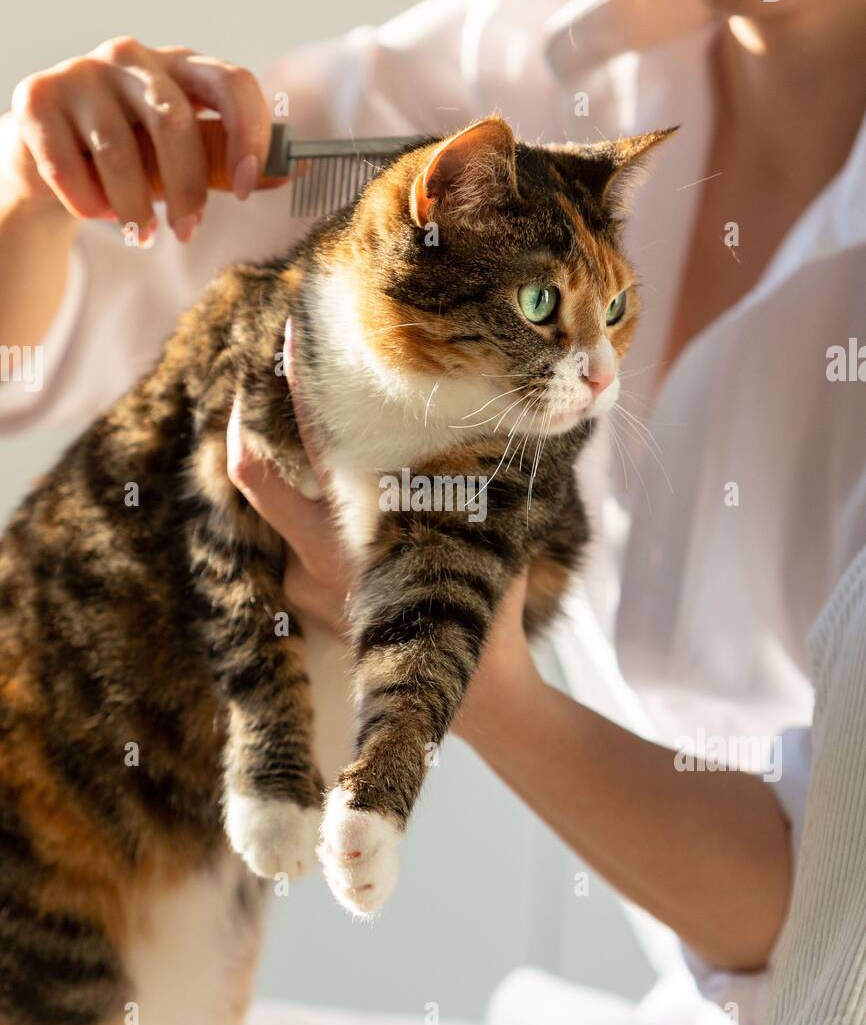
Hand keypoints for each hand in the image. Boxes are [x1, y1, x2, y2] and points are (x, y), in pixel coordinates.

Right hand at [3, 36, 272, 242]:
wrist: (49, 158)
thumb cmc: (130, 157)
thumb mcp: (183, 159)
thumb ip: (228, 163)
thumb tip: (293, 171)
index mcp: (182, 67)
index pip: (232, 82)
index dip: (248, 134)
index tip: (246, 188)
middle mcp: (133, 58)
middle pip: (174, 120)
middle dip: (186, 187)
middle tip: (186, 231)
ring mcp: (83, 72)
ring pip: (120, 150)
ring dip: (134, 207)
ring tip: (139, 234)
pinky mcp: (39, 96)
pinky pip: (70, 165)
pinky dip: (87, 203)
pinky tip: (95, 212)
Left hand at [226, 322, 534, 725]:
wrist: (469, 690)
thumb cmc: (485, 603)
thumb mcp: (488, 531)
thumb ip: (469, 475)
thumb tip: (484, 407)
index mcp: (358, 536)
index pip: (305, 447)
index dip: (289, 388)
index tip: (290, 334)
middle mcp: (314, 559)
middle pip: (253, 470)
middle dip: (255, 418)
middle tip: (276, 369)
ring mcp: (301, 582)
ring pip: (280, 504)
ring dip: (300, 470)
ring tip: (340, 443)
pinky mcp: (300, 598)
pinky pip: (295, 538)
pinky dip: (316, 512)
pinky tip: (357, 505)